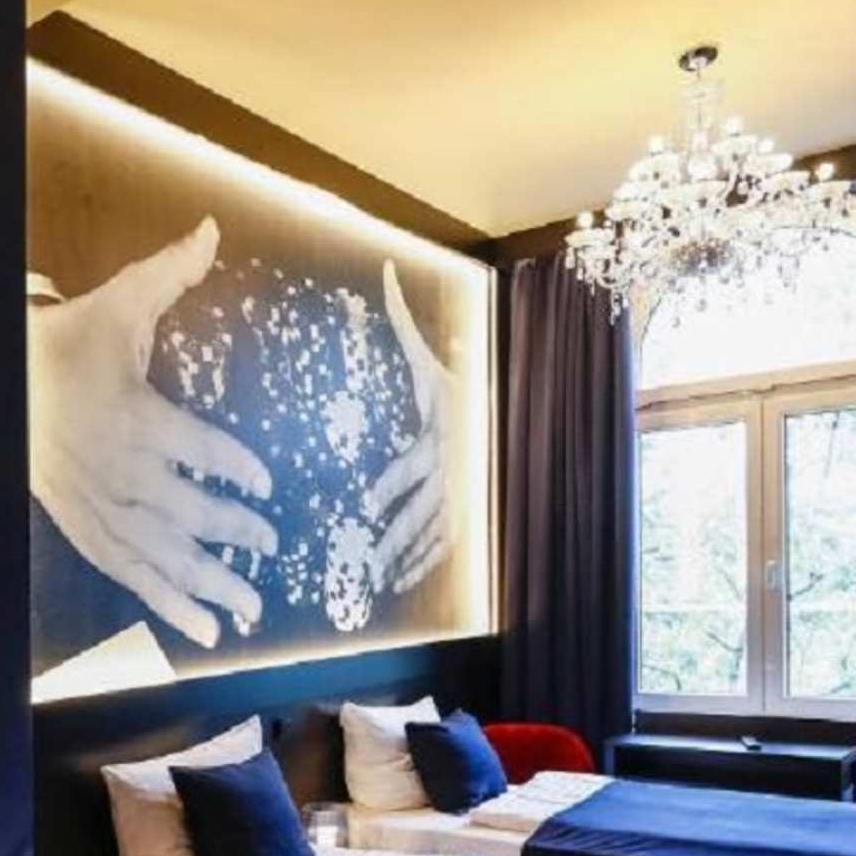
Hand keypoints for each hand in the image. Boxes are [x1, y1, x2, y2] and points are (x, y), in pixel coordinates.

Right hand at [29, 216, 277, 647]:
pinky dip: (168, 605)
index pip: (191, 448)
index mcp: (130, 417)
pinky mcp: (88, 531)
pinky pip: (131, 575)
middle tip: (271, 549)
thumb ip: (168, 275)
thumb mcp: (116, 305)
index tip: (265, 484)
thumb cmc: (69, 344)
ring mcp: (100, 508)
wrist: (4, 385)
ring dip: (205, 585)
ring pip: (159, 555)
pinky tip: (205, 631)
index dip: (231, 468)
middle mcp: (117, 471)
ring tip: (248, 609)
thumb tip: (210, 228)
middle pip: (181, 512)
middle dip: (229, 535)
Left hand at [366, 261, 457, 595]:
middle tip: (371, 561)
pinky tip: (400, 582)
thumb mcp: (427, 352)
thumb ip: (404, 318)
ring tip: (381, 580)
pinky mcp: (460, 509)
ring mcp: (458, 493)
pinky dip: (424, 564)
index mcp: (439, 433)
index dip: (392, 486)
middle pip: (424, 510)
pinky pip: (444, 543)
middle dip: (398, 536)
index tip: (367, 506)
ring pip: (434, 534)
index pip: (413, 465)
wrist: (487, 405)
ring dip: (409, 558)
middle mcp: (450, 469)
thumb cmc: (447, 380)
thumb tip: (387, 272)